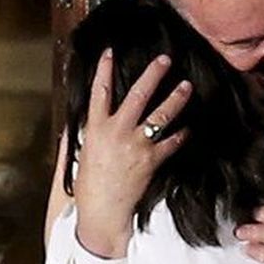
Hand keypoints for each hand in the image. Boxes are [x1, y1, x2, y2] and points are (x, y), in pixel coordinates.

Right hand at [72, 49, 191, 258]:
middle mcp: (116, 131)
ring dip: (176, 99)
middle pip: (137, 95)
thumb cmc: (89, 186)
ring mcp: (136, 145)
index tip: (110, 52)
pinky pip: (171, 142)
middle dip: (153, 74)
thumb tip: (74, 124)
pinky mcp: (151, 160)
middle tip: (165, 60)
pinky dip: (181, 135)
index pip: (100, 91)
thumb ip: (81, 135)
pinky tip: (189, 128)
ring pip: (160, 115)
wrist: (102, 212)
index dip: (104, 69)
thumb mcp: (80, 155)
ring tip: (186, 86)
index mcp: (95, 128)